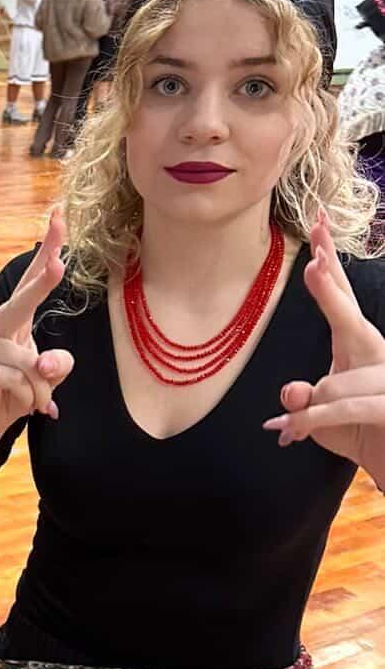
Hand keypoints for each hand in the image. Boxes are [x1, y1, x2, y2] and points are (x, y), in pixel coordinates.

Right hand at [0, 211, 74, 446]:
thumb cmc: (18, 392)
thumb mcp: (48, 377)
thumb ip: (56, 365)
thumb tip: (45, 364)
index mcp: (14, 319)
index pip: (31, 279)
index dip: (47, 249)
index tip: (59, 217)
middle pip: (21, 301)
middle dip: (42, 283)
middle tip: (60, 263)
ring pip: (29, 363)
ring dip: (40, 390)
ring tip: (34, 403)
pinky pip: (16, 380)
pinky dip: (26, 399)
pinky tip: (15, 405)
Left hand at [263, 214, 384, 473]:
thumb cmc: (360, 434)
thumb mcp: (318, 418)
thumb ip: (302, 402)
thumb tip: (292, 392)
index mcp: (358, 349)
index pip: (342, 303)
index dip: (329, 270)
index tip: (316, 233)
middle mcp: (377, 358)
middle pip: (351, 318)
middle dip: (329, 288)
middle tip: (313, 253)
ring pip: (333, 384)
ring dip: (312, 411)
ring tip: (293, 429)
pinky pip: (343, 410)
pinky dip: (313, 423)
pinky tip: (292, 433)